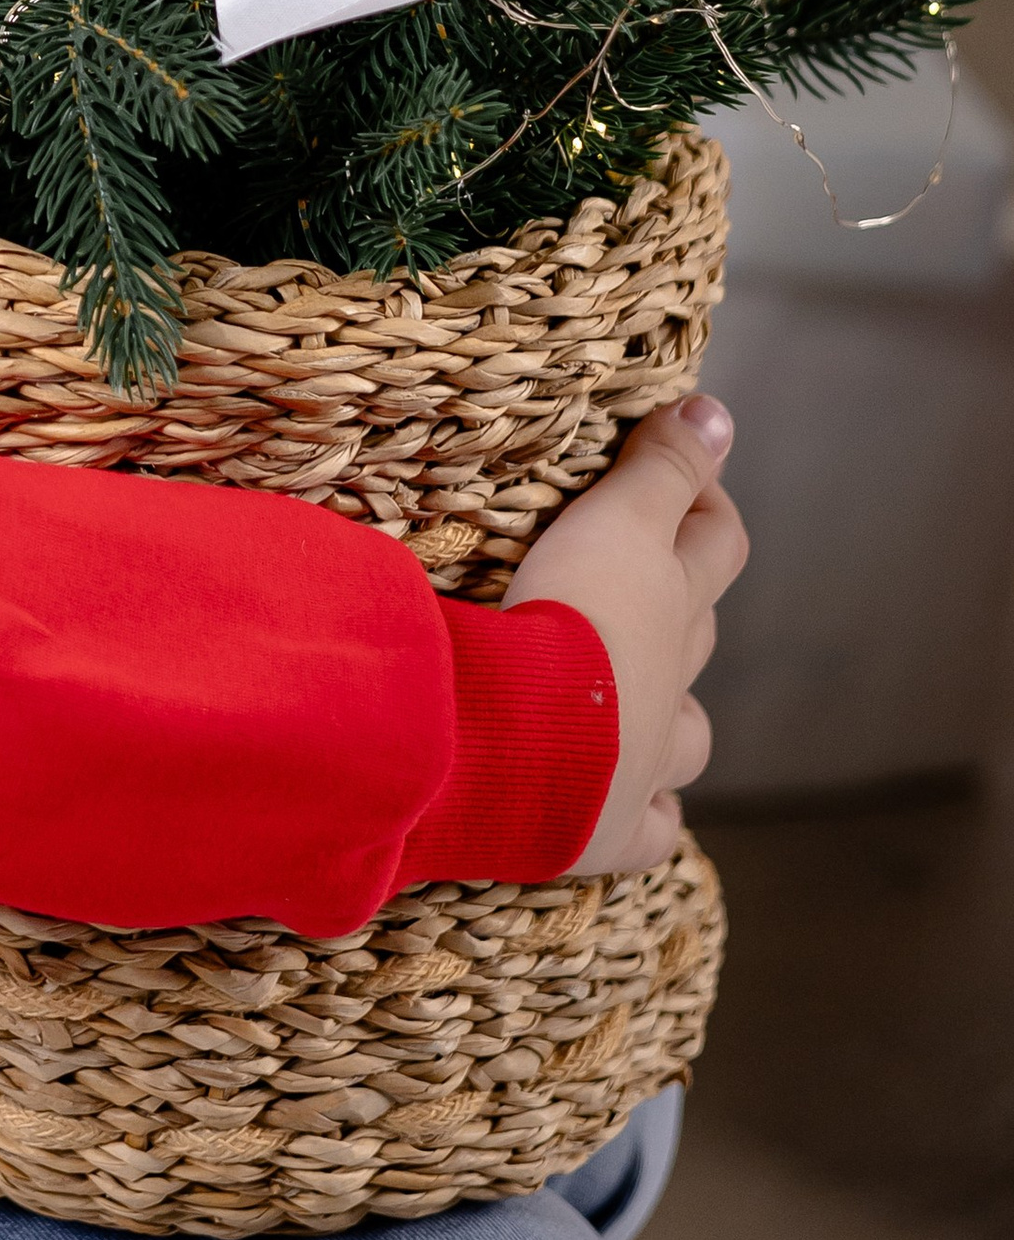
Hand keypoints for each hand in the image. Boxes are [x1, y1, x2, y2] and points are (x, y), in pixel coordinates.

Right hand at [505, 396, 747, 874]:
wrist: (520, 734)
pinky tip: (638, 809)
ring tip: (642, 701)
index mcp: (669, 604)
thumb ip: (659, 465)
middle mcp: (670, 680)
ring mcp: (644, 757)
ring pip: (683, 732)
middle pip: (698, 634)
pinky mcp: (606, 827)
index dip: (703, 503)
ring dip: (670, 714)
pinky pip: (646, 828)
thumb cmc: (564, 614)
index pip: (712, 541)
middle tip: (647, 576)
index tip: (682, 471)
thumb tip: (719, 411)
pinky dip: (648, 816)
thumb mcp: (612, 518)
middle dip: (684, 607)